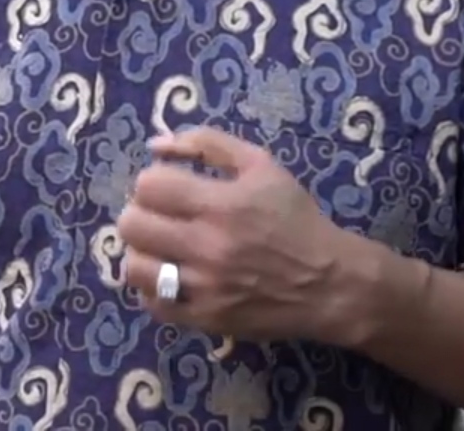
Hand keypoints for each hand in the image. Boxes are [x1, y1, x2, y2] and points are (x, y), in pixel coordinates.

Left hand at [116, 126, 360, 345]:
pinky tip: (171, 277)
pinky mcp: (206, 319)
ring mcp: (205, 287)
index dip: (151, 182)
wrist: (331, 283)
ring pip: (135, 267)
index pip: (148, 186)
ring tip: (161, 248)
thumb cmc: (294, 217)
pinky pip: (154, 304)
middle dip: (140, 214)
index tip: (168, 188)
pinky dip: (154, 289)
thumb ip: (207, 144)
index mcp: (221, 204)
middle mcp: (208, 247)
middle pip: (132, 225)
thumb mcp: (260, 165)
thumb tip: (156, 144)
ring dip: (143, 252)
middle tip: (159, 217)